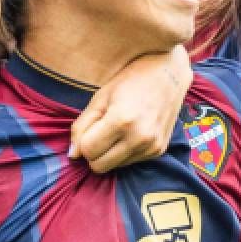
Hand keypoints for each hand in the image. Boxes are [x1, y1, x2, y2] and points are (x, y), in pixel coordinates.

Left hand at [70, 47, 189, 172]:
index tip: (91, 126)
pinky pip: (130, 163)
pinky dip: (124, 152)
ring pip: (114, 167)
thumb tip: (72, 155)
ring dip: (110, 153)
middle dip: (94, 152)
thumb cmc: (130, 80)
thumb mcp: (100, 98)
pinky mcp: (158, 151)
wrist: (168, 74)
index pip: (88, 151)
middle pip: (99, 166)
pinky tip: (131, 132)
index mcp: (121, 121)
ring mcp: (151, 147)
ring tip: (118, 129)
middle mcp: (139, 138)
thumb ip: (82, 126)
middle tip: (100, 132)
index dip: (84, 141)